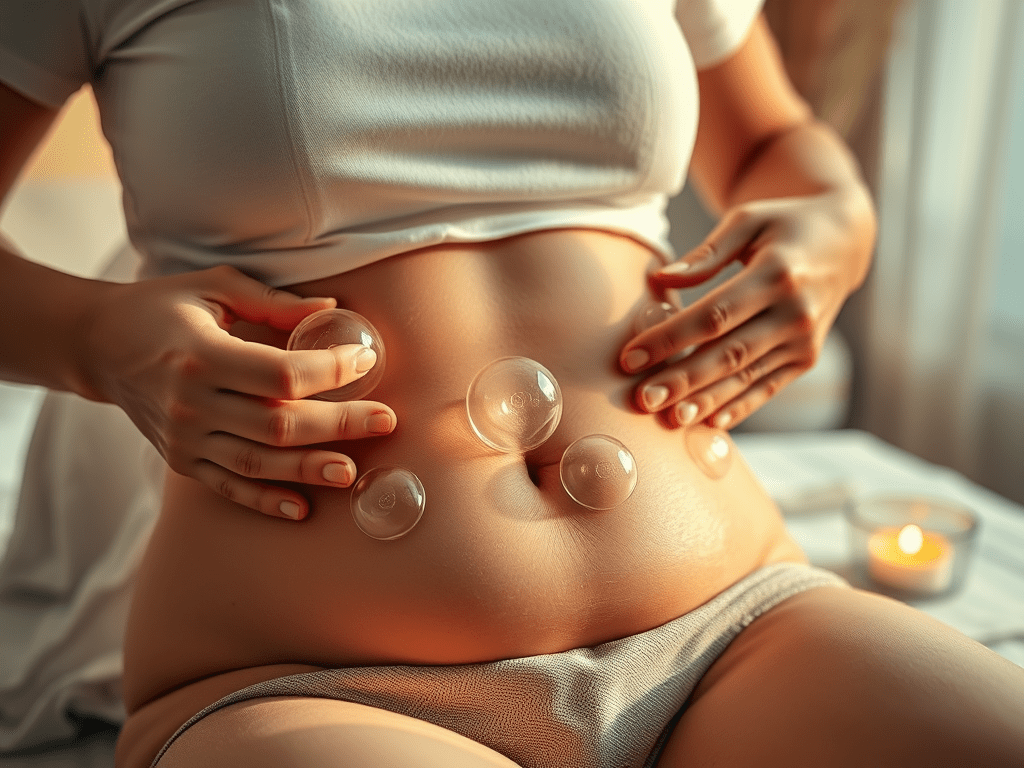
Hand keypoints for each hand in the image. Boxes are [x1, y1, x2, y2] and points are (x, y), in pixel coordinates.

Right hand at [81, 265, 396, 519]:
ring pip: (258, 463)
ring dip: (309, 469)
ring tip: (353, 471)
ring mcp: (184, 439)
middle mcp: (190, 404)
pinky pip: (229, 486)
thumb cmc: (162, 308)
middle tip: (386, 422)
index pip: (280, 375)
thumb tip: (332, 307)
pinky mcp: (181, 461)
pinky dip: (265, 500)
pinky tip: (302, 509)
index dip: (329, 371)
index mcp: (201, 355)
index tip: (364, 362)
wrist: (98, 345)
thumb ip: (273, 302)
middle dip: (339, 424)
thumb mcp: (214, 287)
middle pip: (278, 424)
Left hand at [620, 191, 872, 428]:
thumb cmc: (784, 225)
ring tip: (669, 418)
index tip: (631, 355)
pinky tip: (709, 423)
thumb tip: (660, 279)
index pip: (713, 314)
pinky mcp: (806, 358)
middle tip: (642, 399)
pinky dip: (739, 407)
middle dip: (682, 380)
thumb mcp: (748, 220)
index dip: (670, 338)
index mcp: (777, 273)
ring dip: (705, 401)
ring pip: (746, 377)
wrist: (845, 241)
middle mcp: (794, 312)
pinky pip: (768, 388)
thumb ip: (705, 253)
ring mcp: (804, 340)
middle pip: (727, 354)